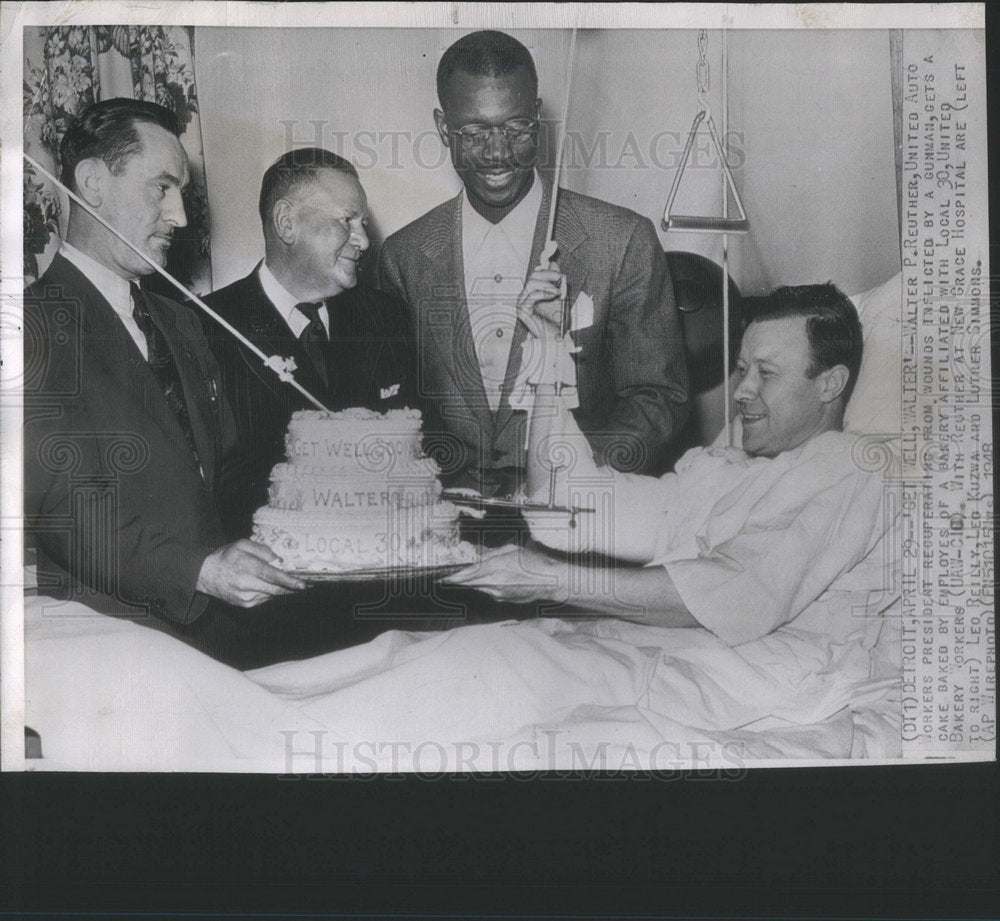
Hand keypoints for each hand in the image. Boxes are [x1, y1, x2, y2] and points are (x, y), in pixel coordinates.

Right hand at [196, 539, 306, 606]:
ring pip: (272, 594)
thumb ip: (263, 550)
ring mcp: (245, 597)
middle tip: (305, 584)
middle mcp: (246, 584)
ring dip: (282, 589)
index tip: (303, 584)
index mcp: (247, 567)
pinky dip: (270, 592)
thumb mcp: (242, 544)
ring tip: (289, 583)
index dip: (290, 581)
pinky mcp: (244, 604)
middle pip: (276, 589)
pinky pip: (264, 598)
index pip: (273, 576)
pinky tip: (269, 585)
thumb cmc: (226, 557)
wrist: (205, 574)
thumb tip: (279, 560)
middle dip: (292, 588)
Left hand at [442, 543, 569, 603]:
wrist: (550, 580)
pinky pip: (491, 592)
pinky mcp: (505, 599)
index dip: (454, 577)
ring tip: (483, 574)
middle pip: (470, 583)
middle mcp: (494, 583)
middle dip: (460, 580)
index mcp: (495, 568)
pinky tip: (499, 579)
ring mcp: (499, 594)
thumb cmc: (534, 562)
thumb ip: (492, 554)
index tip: (443, 578)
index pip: (468, 574)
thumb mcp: (512, 549)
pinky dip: (490, 585)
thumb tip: (479, 558)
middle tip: (448, 579)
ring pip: (481, 587)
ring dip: (477, 582)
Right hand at [516, 260, 564, 338]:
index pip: (536, 274)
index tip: (561, 276)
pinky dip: (542, 293)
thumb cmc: (558, 321)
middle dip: (549, 276)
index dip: (548, 272)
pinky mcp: (522, 311)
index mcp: (534, 292)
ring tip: (558, 292)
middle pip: (533, 276)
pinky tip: (552, 296)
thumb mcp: (561, 296)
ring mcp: (522, 303)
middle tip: (561, 280)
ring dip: (547, 284)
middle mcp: (526, 296)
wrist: (557, 338)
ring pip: (530, 283)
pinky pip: (530, 296)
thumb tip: (553, 264)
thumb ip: (556, 280)